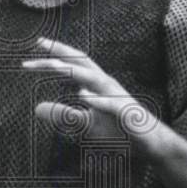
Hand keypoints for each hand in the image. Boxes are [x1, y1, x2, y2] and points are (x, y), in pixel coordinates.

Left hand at [21, 37, 168, 154]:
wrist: (150, 144)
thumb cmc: (119, 131)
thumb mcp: (84, 125)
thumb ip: (63, 115)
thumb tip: (36, 108)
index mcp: (96, 84)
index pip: (73, 64)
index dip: (56, 54)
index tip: (37, 45)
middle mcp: (105, 84)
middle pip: (82, 62)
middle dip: (62, 51)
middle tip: (40, 43)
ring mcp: (117, 97)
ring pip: (94, 78)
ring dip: (74, 71)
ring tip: (54, 66)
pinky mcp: (126, 113)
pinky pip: (110, 104)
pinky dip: (96, 100)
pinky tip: (82, 96)